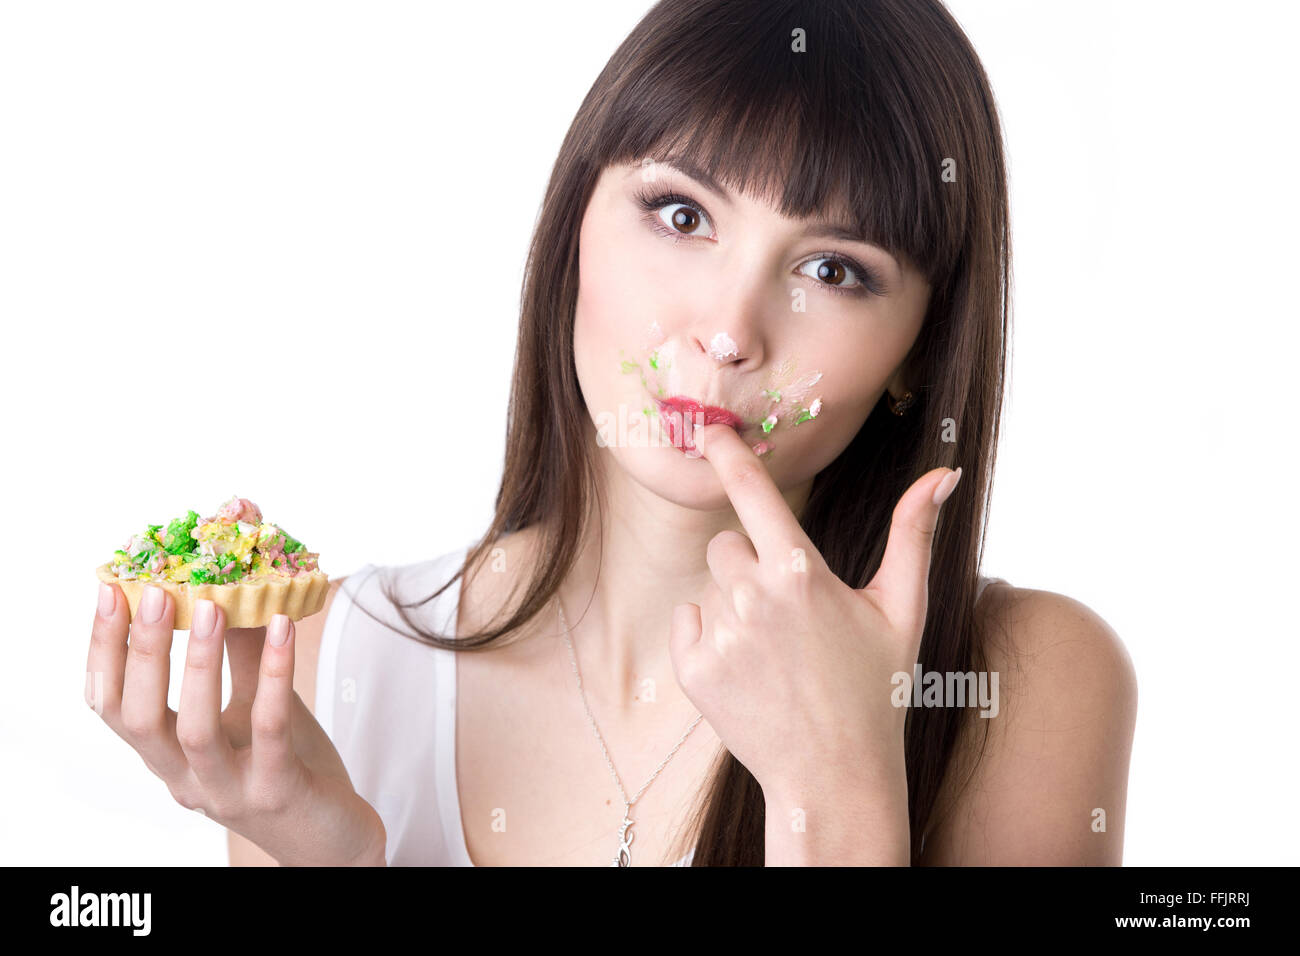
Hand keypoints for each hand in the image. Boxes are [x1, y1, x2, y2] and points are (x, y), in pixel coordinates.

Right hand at [86, 583, 386, 865]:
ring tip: (211, 607)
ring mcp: (229, 790)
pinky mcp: (277, 790)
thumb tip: (228, 584)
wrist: (331, 835)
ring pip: (195, 731)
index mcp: (167, 757)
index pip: (113, 706)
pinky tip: (283, 629)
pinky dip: (275, 675)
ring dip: (199, 665)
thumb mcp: (254, 703)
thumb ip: (239, 654)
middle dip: (142, 653)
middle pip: (140, 719)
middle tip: (152, 593)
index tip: (109, 591)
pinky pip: (269, 729)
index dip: (104, 651)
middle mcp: (185, 779)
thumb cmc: (288, 762)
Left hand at [667, 423, 961, 797]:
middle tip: (789, 612)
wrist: (834, 775)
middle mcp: (753, 597)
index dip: (729, 456)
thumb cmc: (877, 689)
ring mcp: (720, 635)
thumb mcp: (903, 608)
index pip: (754, 493)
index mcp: (802, 572)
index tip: (708, 431)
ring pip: (711, 586)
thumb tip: (945, 471)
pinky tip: (748, 669)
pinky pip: (688, 622)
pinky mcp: (693, 669)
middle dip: (750, 564)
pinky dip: (710, 638)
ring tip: (774, 650)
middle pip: (728, 544)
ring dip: (734, 603)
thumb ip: (914, 532)